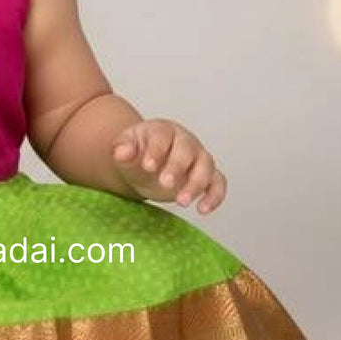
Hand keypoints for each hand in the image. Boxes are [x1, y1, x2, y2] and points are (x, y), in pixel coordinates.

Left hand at [111, 119, 226, 214]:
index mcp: (162, 130)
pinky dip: (215, 196)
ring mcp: (198, 157)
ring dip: (196, 184)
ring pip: (206, 165)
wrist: (146, 165)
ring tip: (181, 202)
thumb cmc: (137, 154)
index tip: (147, 166)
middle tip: (164, 184)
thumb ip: (122, 149)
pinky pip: (218, 183)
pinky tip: (202, 210)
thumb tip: (121, 152)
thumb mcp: (124, 150)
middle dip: (177, 167)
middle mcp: (184, 140)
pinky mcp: (207, 175)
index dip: (156, 150)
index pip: (162, 136)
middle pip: (187, 150)